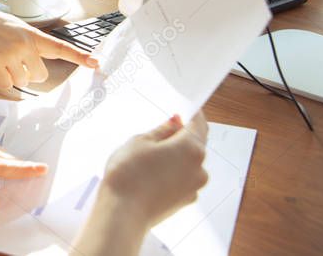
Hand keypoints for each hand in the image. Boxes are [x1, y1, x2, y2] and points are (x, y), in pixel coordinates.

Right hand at [0, 1, 97, 90]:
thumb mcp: (16, 28)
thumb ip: (31, 44)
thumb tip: (37, 71)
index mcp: (32, 34)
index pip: (60, 47)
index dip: (79, 56)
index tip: (96, 63)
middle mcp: (24, 44)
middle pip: (40, 75)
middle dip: (29, 74)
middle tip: (14, 62)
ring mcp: (9, 54)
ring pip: (22, 82)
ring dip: (12, 76)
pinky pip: (6, 85)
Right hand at [73, 114, 208, 254]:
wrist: (123, 213)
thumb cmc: (129, 174)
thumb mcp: (140, 141)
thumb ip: (161, 130)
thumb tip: (174, 123)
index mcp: (191, 147)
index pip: (199, 124)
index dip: (191, 114)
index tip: (183, 110)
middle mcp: (199, 168)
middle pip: (194, 144)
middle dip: (178, 137)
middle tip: (154, 135)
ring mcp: (194, 187)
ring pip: (187, 163)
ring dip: (173, 157)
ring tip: (146, 159)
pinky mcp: (185, 201)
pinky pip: (182, 179)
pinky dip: (170, 173)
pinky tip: (149, 175)